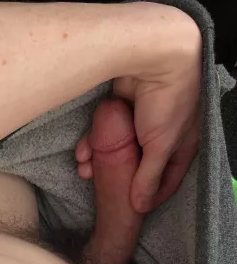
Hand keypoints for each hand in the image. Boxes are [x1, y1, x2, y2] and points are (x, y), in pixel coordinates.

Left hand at [76, 5, 201, 212]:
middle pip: (140, 165)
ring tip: (84, 173)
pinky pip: (107, 132)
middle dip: (120, 178)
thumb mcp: (161, 146)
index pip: (170, 179)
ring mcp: (141, 119)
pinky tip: (81, 155)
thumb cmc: (168, 101)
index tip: (136, 209)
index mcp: (183, 144)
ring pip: (119, 149)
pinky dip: (94, 143)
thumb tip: (140, 208)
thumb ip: (149, 177)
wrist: (151, 54)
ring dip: (101, 162)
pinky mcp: (122, 106)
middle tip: (103, 191)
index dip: (153, 196)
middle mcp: (164, 132)